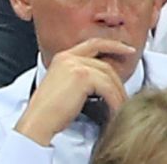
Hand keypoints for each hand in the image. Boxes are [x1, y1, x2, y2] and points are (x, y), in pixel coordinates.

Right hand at [14, 39, 133, 144]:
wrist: (38, 123)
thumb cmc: (50, 112)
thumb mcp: (65, 86)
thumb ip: (81, 76)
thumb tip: (105, 80)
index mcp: (63, 57)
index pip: (94, 44)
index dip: (114, 45)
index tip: (128, 49)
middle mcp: (69, 57)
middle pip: (105, 64)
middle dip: (119, 80)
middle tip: (126, 93)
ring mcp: (75, 65)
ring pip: (108, 76)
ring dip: (118, 93)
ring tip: (122, 106)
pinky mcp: (82, 76)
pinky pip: (107, 87)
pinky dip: (114, 100)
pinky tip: (116, 110)